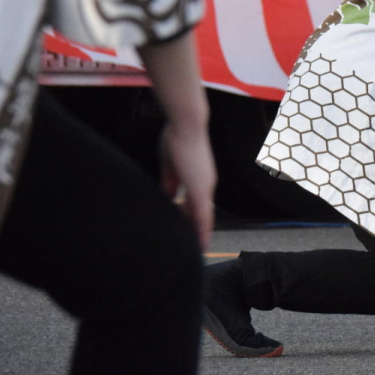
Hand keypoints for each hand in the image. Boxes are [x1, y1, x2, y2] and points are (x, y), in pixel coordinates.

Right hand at [159, 115, 215, 251]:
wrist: (185, 125)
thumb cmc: (177, 138)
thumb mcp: (171, 166)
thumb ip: (170, 183)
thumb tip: (168, 197)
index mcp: (199, 178)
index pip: (197, 203)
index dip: (194, 219)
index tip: (189, 231)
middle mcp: (206, 183)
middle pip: (203, 213)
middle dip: (197, 230)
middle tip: (194, 247)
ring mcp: (205, 186)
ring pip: (205, 217)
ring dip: (200, 234)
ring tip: (198, 250)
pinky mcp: (201, 187)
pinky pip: (203, 214)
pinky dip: (202, 230)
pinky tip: (200, 242)